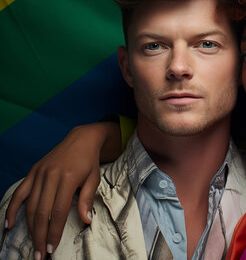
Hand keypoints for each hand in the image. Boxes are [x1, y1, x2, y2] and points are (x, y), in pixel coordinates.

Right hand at [5, 122, 119, 257]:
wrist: (81, 139)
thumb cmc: (89, 161)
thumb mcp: (94, 179)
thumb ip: (88, 200)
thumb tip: (86, 221)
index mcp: (67, 179)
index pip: (58, 211)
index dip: (54, 231)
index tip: (52, 248)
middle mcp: (51, 176)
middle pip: (42, 212)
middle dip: (40, 236)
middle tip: (40, 255)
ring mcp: (39, 174)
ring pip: (30, 206)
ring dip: (29, 227)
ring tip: (33, 244)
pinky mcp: (33, 172)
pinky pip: (20, 193)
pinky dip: (13, 208)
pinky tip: (9, 224)